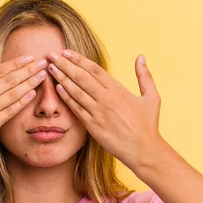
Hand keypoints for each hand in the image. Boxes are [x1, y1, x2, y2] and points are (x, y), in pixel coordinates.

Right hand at [0, 49, 48, 164]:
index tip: (28, 57)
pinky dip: (22, 102)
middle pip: (10, 79)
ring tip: (43, 75)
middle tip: (43, 62)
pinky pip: (11, 111)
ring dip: (30, 83)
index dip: (15, 63)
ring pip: (14, 93)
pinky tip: (32, 94)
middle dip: (28, 69)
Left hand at [46, 50, 163, 171]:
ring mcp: (98, 113)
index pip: (94, 69)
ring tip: (51, 68)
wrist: (143, 150)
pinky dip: (66, 97)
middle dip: (65, 65)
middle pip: (81, 77)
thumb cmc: (148, 125)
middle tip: (51, 55)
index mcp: (118, 90)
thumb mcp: (152, 97)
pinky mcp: (93, 126)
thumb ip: (144, 76)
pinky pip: (76, 109)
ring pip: (76, 91)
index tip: (66, 52)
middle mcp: (106, 99)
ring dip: (62, 78)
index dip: (78, 59)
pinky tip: (57, 88)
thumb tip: (141, 57)